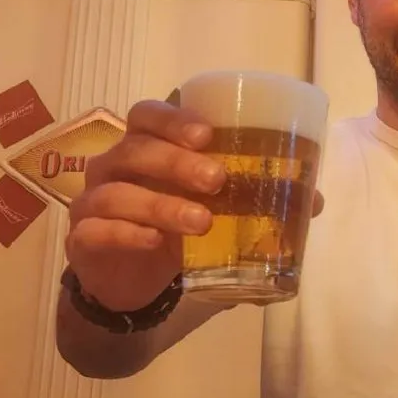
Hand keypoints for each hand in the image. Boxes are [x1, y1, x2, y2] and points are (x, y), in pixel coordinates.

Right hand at [66, 99, 324, 311]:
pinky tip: (157, 242)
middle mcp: (115, 166)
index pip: (148, 115)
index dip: (173, 119)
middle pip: (134, 148)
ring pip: (116, 191)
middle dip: (175, 160)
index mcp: (147, 147)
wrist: (136, 281)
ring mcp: (94, 201)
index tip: (207, 134)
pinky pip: (97, 229)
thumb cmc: (178, 228)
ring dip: (161, 204)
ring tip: (201, 222)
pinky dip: (128, 233)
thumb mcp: (218, 210)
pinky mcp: (84, 238)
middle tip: (216, 179)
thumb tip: (313, 199)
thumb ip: (259, 199)